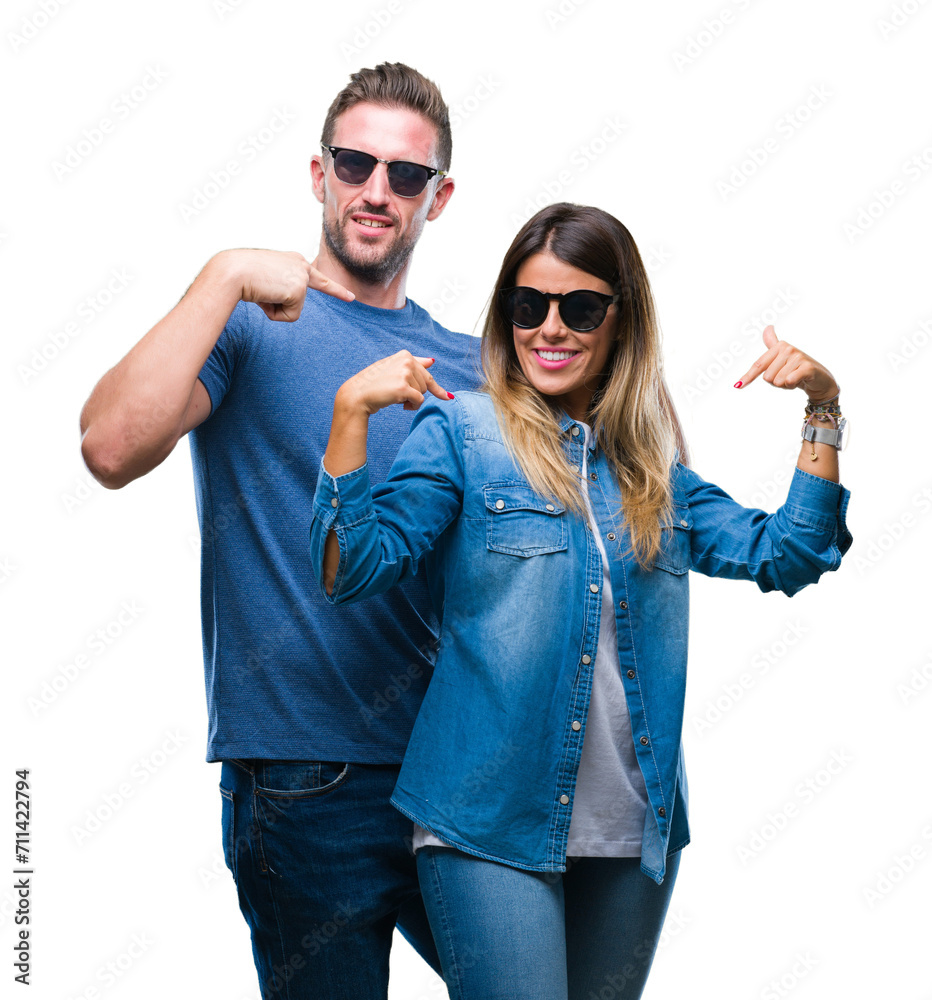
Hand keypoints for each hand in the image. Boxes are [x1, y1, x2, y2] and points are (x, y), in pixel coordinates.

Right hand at [217, 248, 353, 321]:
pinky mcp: (299, 290)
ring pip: (293, 310)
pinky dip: (274, 312)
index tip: (351, 298)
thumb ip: (275, 289)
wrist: (231, 271)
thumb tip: (280, 303)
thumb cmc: (238, 275)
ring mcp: (301, 276)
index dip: (335, 290)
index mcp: (293, 260)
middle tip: (265, 292)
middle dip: (285, 306)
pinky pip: (289, 316)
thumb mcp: (261, 279)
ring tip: (260, 291)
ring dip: (274, 307)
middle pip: (299, 300)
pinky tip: (264, 296)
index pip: (317, 278)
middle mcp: (301, 265)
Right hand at [337, 351, 452, 415]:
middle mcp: (406, 361)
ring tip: (396, 398)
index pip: (426, 373)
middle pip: (426, 384)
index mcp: (405, 355)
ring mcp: (405, 373)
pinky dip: (412, 406)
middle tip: (400, 396)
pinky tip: (401, 406)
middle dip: (416, 393)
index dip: (435, 387)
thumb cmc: (374, 384)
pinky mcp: (403, 387)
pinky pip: (419, 401)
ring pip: (423, 393)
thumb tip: (432, 361)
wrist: (357, 395)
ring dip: (412, 400)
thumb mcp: (394, 369)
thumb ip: (414, 364)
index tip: (447, 397)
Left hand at [735, 326, 838, 401]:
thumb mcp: (782, 356)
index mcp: (779, 346)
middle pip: (767, 377)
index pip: (759, 364)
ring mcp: (798, 357)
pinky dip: (792, 385)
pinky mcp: (807, 367)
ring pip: (777, 381)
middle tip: (789, 376)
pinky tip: (800, 381)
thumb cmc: (796, 369)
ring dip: (786, 385)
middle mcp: (788, 349)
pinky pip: (789, 381)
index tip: (737, 386)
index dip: (748, 377)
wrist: (819, 378)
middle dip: (777, 382)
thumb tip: (767, 327)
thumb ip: (772, 343)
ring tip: (795, 378)